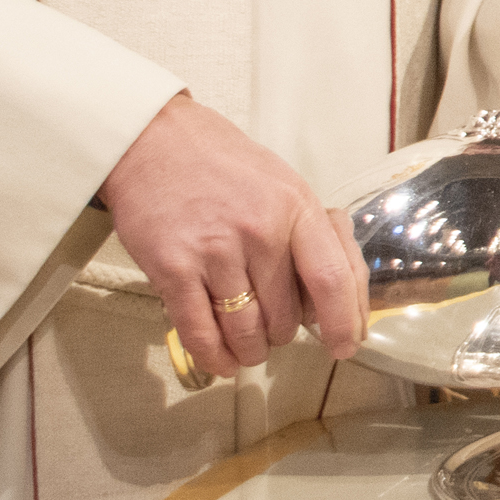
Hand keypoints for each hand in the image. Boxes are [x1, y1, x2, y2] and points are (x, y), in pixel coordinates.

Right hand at [100, 94, 368, 380]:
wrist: (153, 140)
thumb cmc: (224, 166)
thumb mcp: (285, 186)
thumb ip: (314, 236)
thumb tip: (341, 295)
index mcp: (296, 208)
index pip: (332, 278)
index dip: (344, 321)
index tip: (345, 345)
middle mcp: (260, 230)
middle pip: (286, 315)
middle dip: (283, 333)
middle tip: (273, 327)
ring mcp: (215, 251)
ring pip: (246, 331)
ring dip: (251, 349)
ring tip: (248, 346)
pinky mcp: (173, 268)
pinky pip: (201, 332)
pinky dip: (215, 355)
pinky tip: (222, 359)